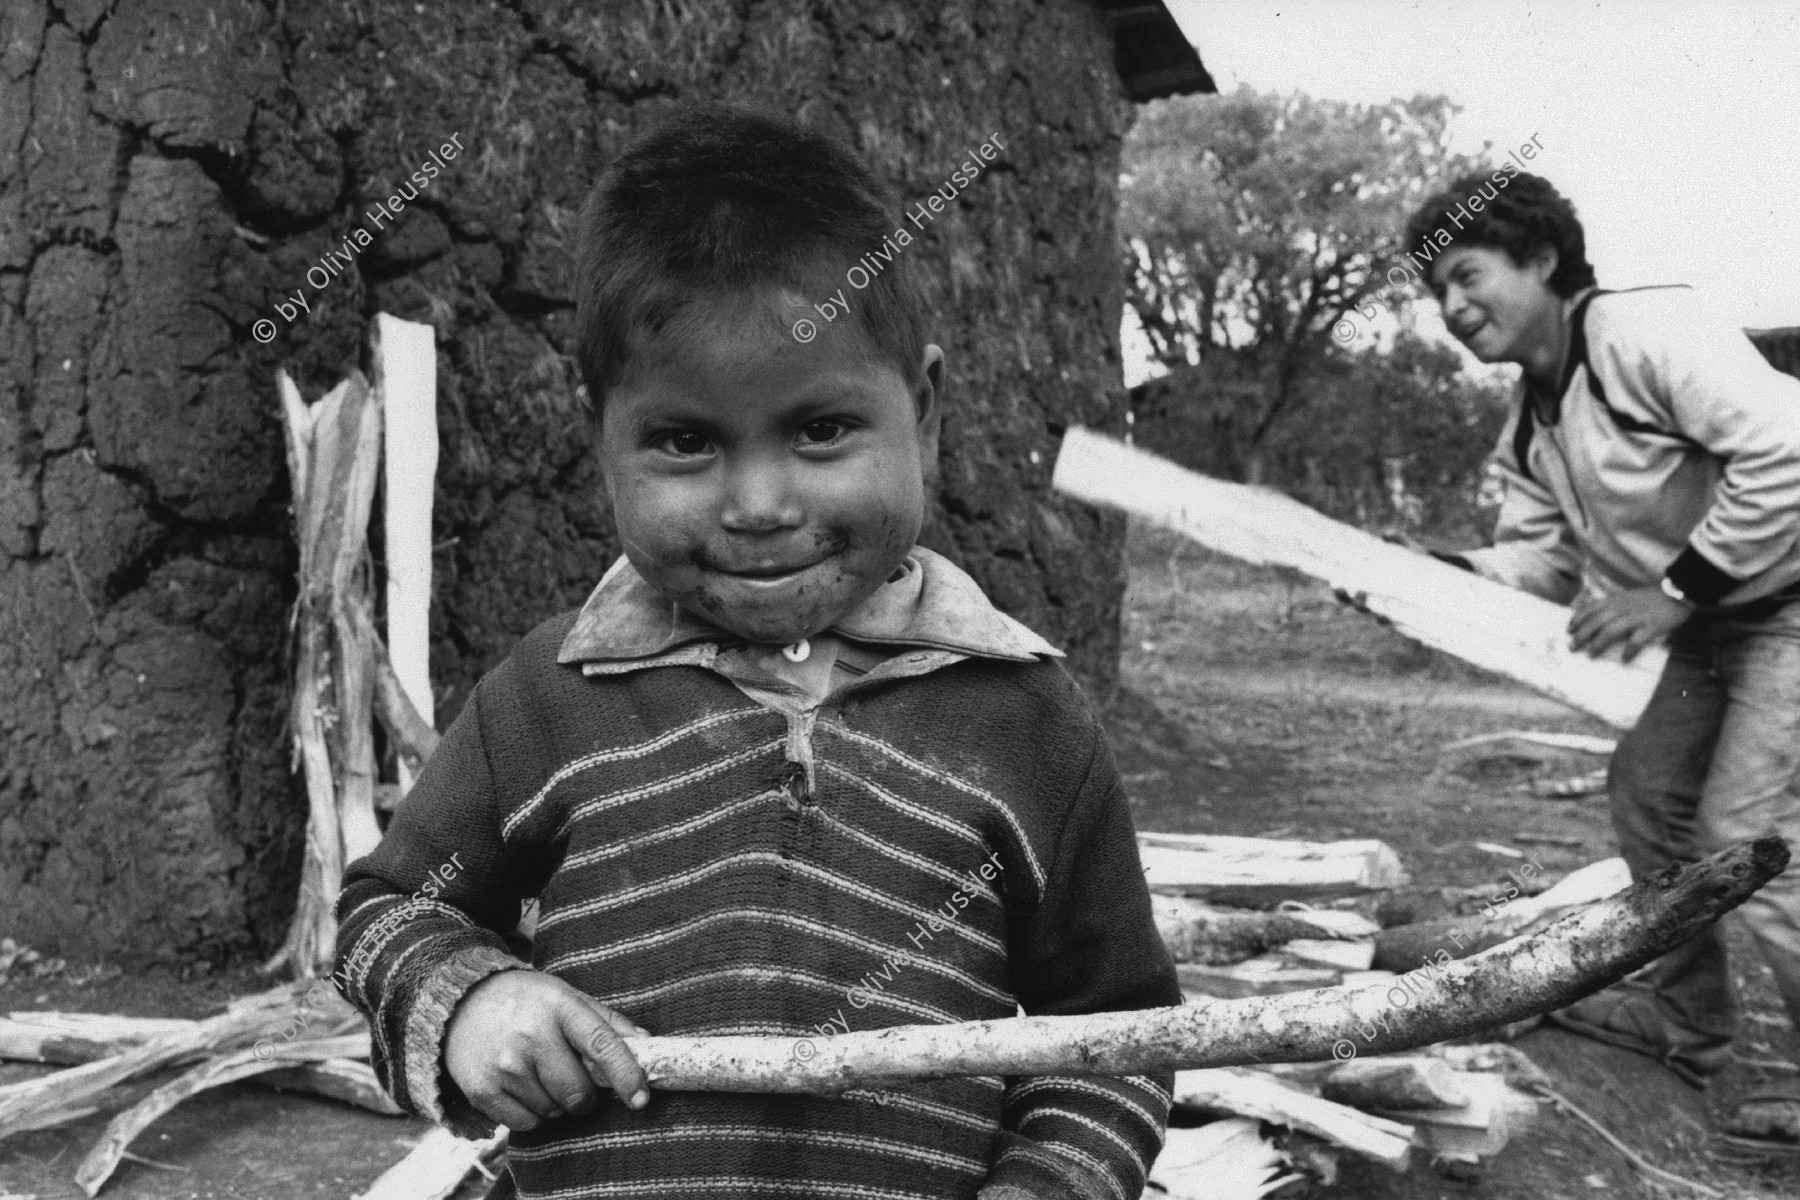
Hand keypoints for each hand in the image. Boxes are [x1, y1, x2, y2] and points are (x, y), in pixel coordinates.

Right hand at [444, 970, 649, 1130]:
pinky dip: (532, 1114)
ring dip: (555, 1103)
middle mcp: (531, 1035)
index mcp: (560, 1006)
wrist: (460, 1002)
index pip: (602, 1046)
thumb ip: (607, 1021)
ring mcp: (504, 1065)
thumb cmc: (526, 1000)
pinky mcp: (482, 1090)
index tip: (640, 1099)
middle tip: (574, 1079)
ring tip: (539, 1073)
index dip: (625, 1075)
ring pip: (552, 1111)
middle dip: (584, 1096)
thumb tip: (647, 1045)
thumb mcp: (567, 996)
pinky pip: (526, 1124)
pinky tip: (521, 1087)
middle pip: (577, 1093)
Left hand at [1568, 585, 1689, 661]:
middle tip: (1572, 647)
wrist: (1677, 592)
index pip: (1590, 608)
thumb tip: (1598, 619)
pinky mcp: (1651, 626)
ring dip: (1598, 643)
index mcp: (1616, 600)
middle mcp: (1622, 608)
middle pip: (1595, 622)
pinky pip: (1637, 641)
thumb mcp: (1628, 597)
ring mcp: (1636, 618)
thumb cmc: (1651, 598)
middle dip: (1581, 635)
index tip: (1568, 629)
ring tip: (1590, 654)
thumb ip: (1613, 606)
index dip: (1577, 619)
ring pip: (1610, 631)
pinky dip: (1629, 651)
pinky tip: (1624, 659)